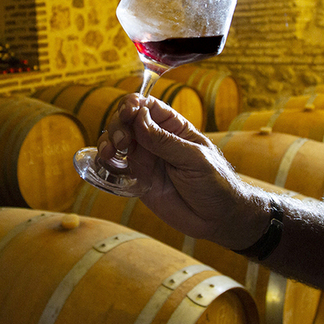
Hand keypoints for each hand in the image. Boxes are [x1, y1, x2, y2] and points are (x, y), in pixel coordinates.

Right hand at [97, 94, 268, 249]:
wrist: (218, 219)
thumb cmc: (216, 183)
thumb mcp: (194, 159)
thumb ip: (165, 141)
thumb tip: (139, 117)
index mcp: (173, 127)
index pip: (147, 106)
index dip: (133, 104)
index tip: (128, 112)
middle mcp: (155, 139)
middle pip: (126, 121)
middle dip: (118, 126)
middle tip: (122, 142)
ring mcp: (145, 159)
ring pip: (116, 142)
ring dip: (107, 142)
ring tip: (109, 153)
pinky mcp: (137, 180)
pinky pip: (115, 167)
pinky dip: (105, 163)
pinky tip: (105, 165)